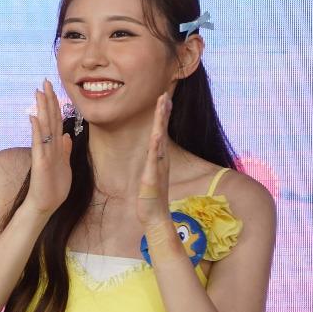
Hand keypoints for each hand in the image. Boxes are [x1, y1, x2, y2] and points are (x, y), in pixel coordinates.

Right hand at [19, 80, 72, 216]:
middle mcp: (48, 146)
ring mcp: (43, 153)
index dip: (55, 105)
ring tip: (39, 93)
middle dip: (48, 100)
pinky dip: (37, 130)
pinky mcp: (40, 162)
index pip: (55, 121)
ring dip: (42, 109)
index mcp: (55, 146)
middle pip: (49, 119)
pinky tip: (34, 117)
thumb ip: (65, 150)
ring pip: (43, 127)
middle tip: (45, 82)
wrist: (44, 205)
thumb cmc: (54, 188)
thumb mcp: (65, 165)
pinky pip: (39, 143)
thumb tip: (67, 135)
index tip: (53, 89)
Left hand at [135, 92, 173, 241]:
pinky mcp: (152, 178)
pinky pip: (154, 159)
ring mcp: (157, 168)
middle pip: (163, 132)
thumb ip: (148, 164)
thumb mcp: (148, 175)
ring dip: (161, 123)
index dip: (161, 116)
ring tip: (162, 107)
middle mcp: (160, 160)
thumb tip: (148, 154)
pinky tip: (156, 134)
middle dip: (163, 113)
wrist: (154, 217)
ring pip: (159, 140)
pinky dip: (156, 146)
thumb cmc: (150, 198)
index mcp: (157, 158)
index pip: (160, 133)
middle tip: (165, 94)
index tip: (162, 98)